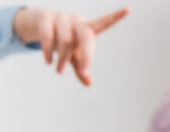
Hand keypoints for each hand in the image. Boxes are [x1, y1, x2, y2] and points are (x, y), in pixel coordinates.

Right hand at [13, 7, 130, 85]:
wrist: (40, 24)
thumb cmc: (64, 40)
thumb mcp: (74, 56)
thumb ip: (81, 68)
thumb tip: (89, 84)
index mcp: (88, 28)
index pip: (104, 22)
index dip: (116, 16)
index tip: (129, 10)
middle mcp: (77, 21)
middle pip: (85, 37)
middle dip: (86, 56)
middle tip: (84, 71)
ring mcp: (61, 17)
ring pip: (65, 41)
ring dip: (63, 59)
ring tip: (59, 71)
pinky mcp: (45, 17)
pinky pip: (47, 36)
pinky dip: (48, 52)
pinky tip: (49, 62)